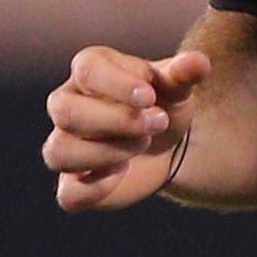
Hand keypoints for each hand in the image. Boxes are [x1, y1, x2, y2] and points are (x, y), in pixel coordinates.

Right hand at [43, 46, 211, 212]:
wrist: (167, 142)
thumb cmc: (163, 102)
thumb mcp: (175, 86)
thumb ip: (183, 74)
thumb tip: (199, 62)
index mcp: (90, 70)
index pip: (86, 70)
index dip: (117, 85)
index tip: (149, 98)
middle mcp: (67, 105)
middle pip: (66, 112)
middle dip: (116, 121)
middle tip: (157, 122)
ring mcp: (66, 144)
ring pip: (58, 152)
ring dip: (106, 152)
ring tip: (141, 145)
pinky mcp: (75, 183)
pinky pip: (68, 194)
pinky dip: (96, 189)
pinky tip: (122, 173)